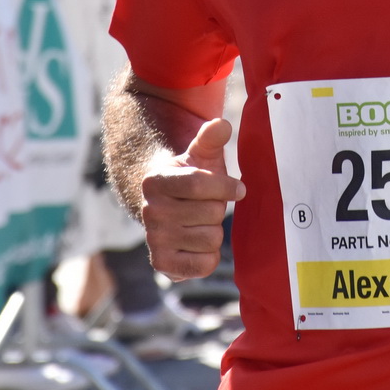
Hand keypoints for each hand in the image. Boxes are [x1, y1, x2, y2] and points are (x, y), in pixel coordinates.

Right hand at [138, 117, 243, 280]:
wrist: (166, 209)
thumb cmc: (190, 179)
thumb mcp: (200, 155)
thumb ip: (210, 138)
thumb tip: (221, 125)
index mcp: (155, 181)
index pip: (199, 184)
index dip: (225, 186)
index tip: (240, 188)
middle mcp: (150, 212)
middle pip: (211, 213)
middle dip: (217, 208)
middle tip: (206, 206)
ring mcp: (154, 240)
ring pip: (211, 239)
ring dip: (214, 231)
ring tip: (200, 222)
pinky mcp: (163, 264)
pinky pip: (205, 264)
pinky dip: (209, 256)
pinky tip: (198, 243)